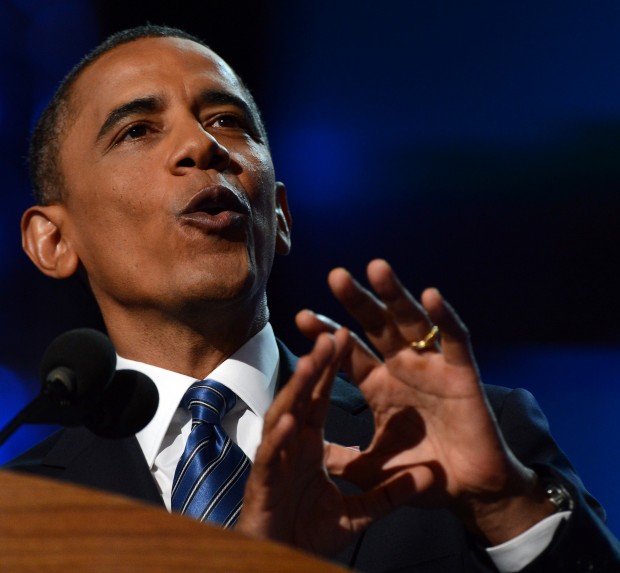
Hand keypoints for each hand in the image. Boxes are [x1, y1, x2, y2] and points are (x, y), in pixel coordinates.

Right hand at [237, 330, 371, 553]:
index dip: (332, 369)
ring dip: (297, 390)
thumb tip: (426, 477)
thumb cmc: (308, 534)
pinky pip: (272, 458)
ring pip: (283, 417)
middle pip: (303, 398)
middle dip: (317, 366)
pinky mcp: (263, 484)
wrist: (280, 565)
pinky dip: (280, 439)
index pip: (321, 398)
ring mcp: (276, 461)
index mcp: (309, 445)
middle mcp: (290, 444)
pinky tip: (290, 421)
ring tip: (313, 363)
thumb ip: (389, 494)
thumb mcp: (359, 514)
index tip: (344, 339)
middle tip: (332, 335)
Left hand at [295, 259, 553, 545]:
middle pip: (376, 326)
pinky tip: (430, 295)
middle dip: (357, 301)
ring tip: (376, 268)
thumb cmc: (419, 474)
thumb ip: (340, 458)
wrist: (467, 492)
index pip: (348, 352)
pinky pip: (455, 340)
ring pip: (412, 322)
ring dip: (395, 295)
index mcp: (379, 384)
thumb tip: (301, 454)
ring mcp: (432, 366)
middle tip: (335, 276)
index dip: (327, 335)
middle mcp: (403, 367)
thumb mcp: (371, 467)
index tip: (301, 317)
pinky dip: (445, 318)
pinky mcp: (462, 373)